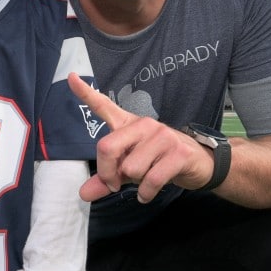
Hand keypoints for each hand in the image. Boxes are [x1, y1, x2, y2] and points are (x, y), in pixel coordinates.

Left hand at [67, 72, 211, 202]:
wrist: (200, 164)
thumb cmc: (158, 162)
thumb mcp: (129, 170)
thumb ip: (106, 179)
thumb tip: (84, 193)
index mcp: (128, 124)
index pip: (103, 105)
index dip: (85, 92)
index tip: (71, 76)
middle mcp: (144, 125)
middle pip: (107, 147)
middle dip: (107, 173)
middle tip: (115, 183)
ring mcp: (162, 136)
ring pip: (131, 168)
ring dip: (135, 183)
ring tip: (145, 179)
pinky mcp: (178, 153)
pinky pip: (150, 180)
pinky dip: (145, 193)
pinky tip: (147, 194)